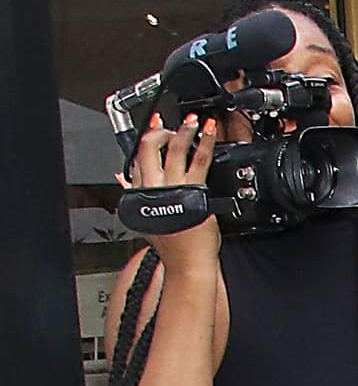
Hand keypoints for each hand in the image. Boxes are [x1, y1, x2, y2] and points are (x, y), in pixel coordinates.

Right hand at [120, 112, 219, 266]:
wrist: (189, 263)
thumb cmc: (174, 247)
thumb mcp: (146, 220)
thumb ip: (133, 194)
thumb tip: (121, 177)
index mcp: (140, 193)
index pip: (136, 160)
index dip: (144, 140)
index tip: (152, 125)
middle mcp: (154, 188)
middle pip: (148, 149)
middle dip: (158, 132)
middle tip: (169, 125)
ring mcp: (174, 188)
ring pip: (174, 150)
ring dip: (182, 131)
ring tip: (189, 121)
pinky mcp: (195, 191)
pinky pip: (199, 160)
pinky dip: (205, 142)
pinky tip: (209, 132)